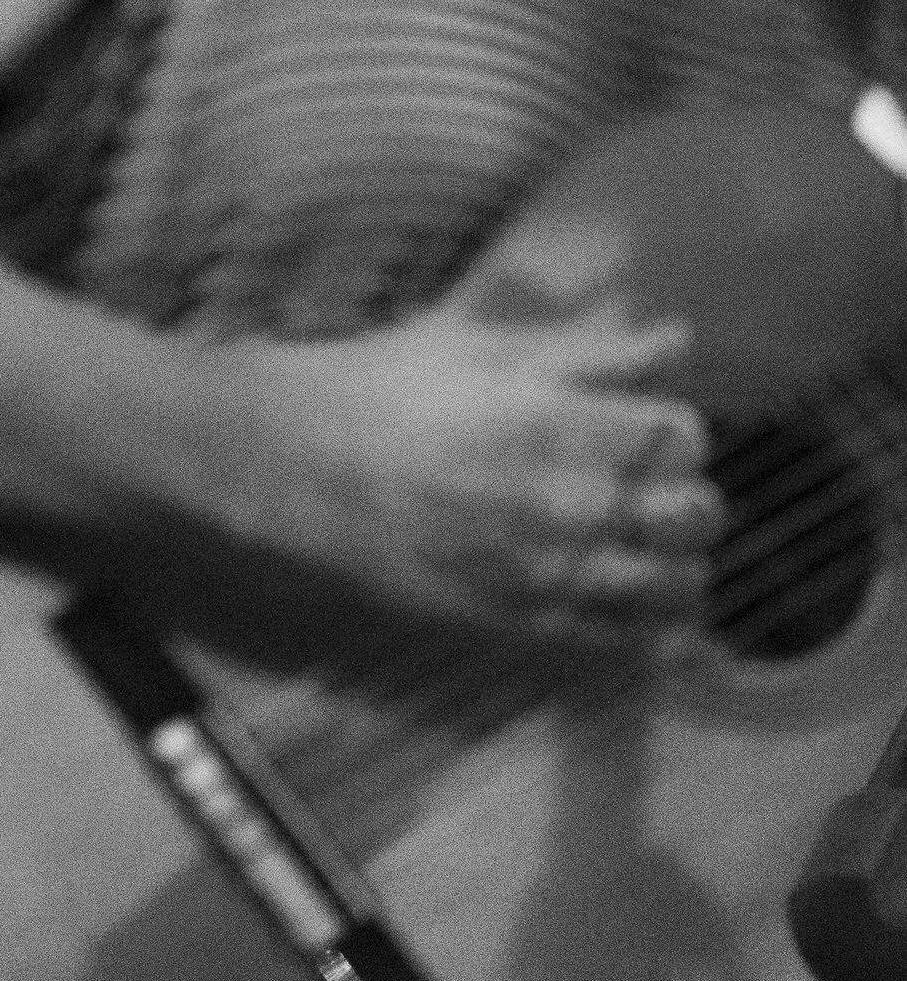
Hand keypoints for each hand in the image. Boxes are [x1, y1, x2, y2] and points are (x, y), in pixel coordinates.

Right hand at [236, 303, 720, 641]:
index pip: (684, 437)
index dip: (673, 429)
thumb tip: (675, 338)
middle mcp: (567, 504)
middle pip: (694, 514)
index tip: (647, 426)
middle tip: (654, 487)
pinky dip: (655, 632)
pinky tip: (653, 615)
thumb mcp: (478, 348)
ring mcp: (544, 572)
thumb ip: (587, 350)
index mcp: (561, 423)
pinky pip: (620, 642)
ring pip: (673, 586)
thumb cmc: (376, 391)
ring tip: (656, 549)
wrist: (286, 470)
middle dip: (687, 496)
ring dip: (680, 565)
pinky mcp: (515, 623)